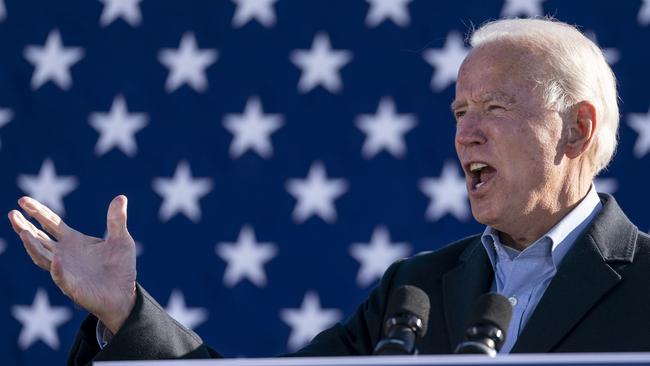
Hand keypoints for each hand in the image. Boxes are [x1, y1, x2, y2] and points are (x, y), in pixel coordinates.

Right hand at [8, 195, 136, 333]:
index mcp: (73, 240)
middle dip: (25, 226)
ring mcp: (65, 270)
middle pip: (39, 238)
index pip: (50, 223)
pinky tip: (56, 260)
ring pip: (43, 257)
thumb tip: (121, 197)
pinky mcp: (72, 286)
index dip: (37, 211)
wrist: (125, 294)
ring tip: (24, 232)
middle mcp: (64, 254)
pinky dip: (57, 269)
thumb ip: (117, 220)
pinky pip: (61, 277)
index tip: (22, 200)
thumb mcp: (121, 240)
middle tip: (12, 214)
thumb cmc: (120, 267)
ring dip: (33, 246)